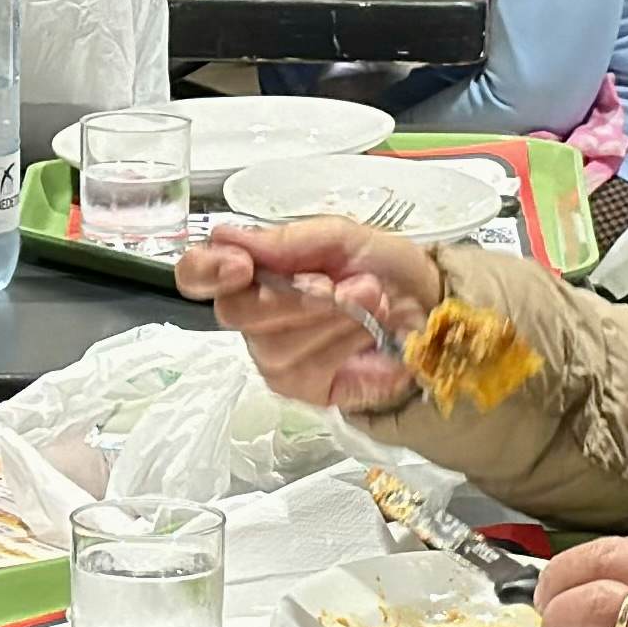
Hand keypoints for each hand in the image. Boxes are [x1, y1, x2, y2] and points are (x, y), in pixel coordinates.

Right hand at [170, 214, 440, 409]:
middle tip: (337, 284)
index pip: (196, 273)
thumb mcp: (342, 236)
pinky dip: (346, 343)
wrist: (431, 307)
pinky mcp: (306, 390)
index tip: (241, 266)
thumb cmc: (383, 267)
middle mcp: (254, 318)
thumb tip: (226, 236)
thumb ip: (286, 240)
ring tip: (371, 300)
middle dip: (294, 297)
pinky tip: (369, 332)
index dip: (206, 270)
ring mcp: (276, 357)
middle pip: (236, 313)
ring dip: (334, 318)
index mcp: (252, 271)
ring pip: (277, 346)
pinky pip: (310, 370)